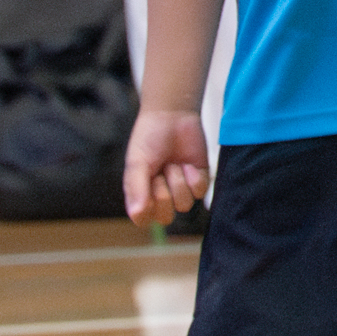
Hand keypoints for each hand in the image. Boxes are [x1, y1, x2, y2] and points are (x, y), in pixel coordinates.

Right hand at [123, 109, 208, 226]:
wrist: (173, 116)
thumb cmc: (149, 138)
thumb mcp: (137, 163)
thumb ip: (136, 189)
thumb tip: (137, 215)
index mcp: (141, 195)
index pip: (144, 219)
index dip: (147, 205)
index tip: (147, 183)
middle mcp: (160, 196)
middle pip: (166, 217)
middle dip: (164, 192)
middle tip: (161, 170)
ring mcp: (181, 189)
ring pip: (184, 205)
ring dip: (178, 181)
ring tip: (173, 163)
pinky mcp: (198, 180)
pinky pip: (200, 192)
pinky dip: (194, 177)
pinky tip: (187, 164)